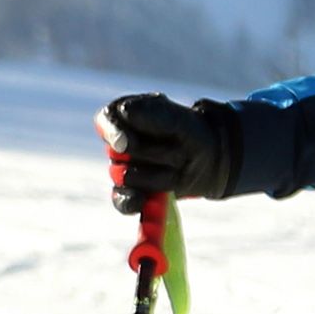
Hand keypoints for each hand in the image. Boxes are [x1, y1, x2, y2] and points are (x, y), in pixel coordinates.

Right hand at [98, 93, 239, 207]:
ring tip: (177, 164)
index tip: (125, 143)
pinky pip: (122, 201)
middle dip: (151, 152)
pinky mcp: (130, 193)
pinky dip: (132, 201)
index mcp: (124, 115)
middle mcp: (118, 142)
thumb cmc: (188, 132)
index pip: (106, 120)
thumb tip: (125, 112)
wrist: (207, 157)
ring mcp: (122, 168)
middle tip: (177, 148)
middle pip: (119, 152)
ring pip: (128, 176)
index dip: (112, 131)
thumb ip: (151, 112)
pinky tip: (142, 200)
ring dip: (158, 173)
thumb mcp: (177, 118)